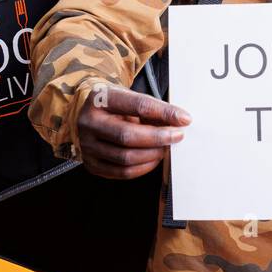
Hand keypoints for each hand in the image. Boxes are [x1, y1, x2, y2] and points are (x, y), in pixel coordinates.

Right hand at [75, 83, 190, 179]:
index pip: (136, 105)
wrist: (87, 113)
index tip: (184, 119)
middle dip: (158, 138)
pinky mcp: (91, 164)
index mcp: (99, 99)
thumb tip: (180, 122)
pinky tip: (152, 159)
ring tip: (165, 148)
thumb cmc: (114, 105)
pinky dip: (143, 168)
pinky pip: (121, 173)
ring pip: (125, 158)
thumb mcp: (130, 98)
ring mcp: (87, 146)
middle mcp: (89, 123)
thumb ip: (152, 109)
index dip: (163, 113)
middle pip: (127, 136)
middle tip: (177, 136)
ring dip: (152, 155)